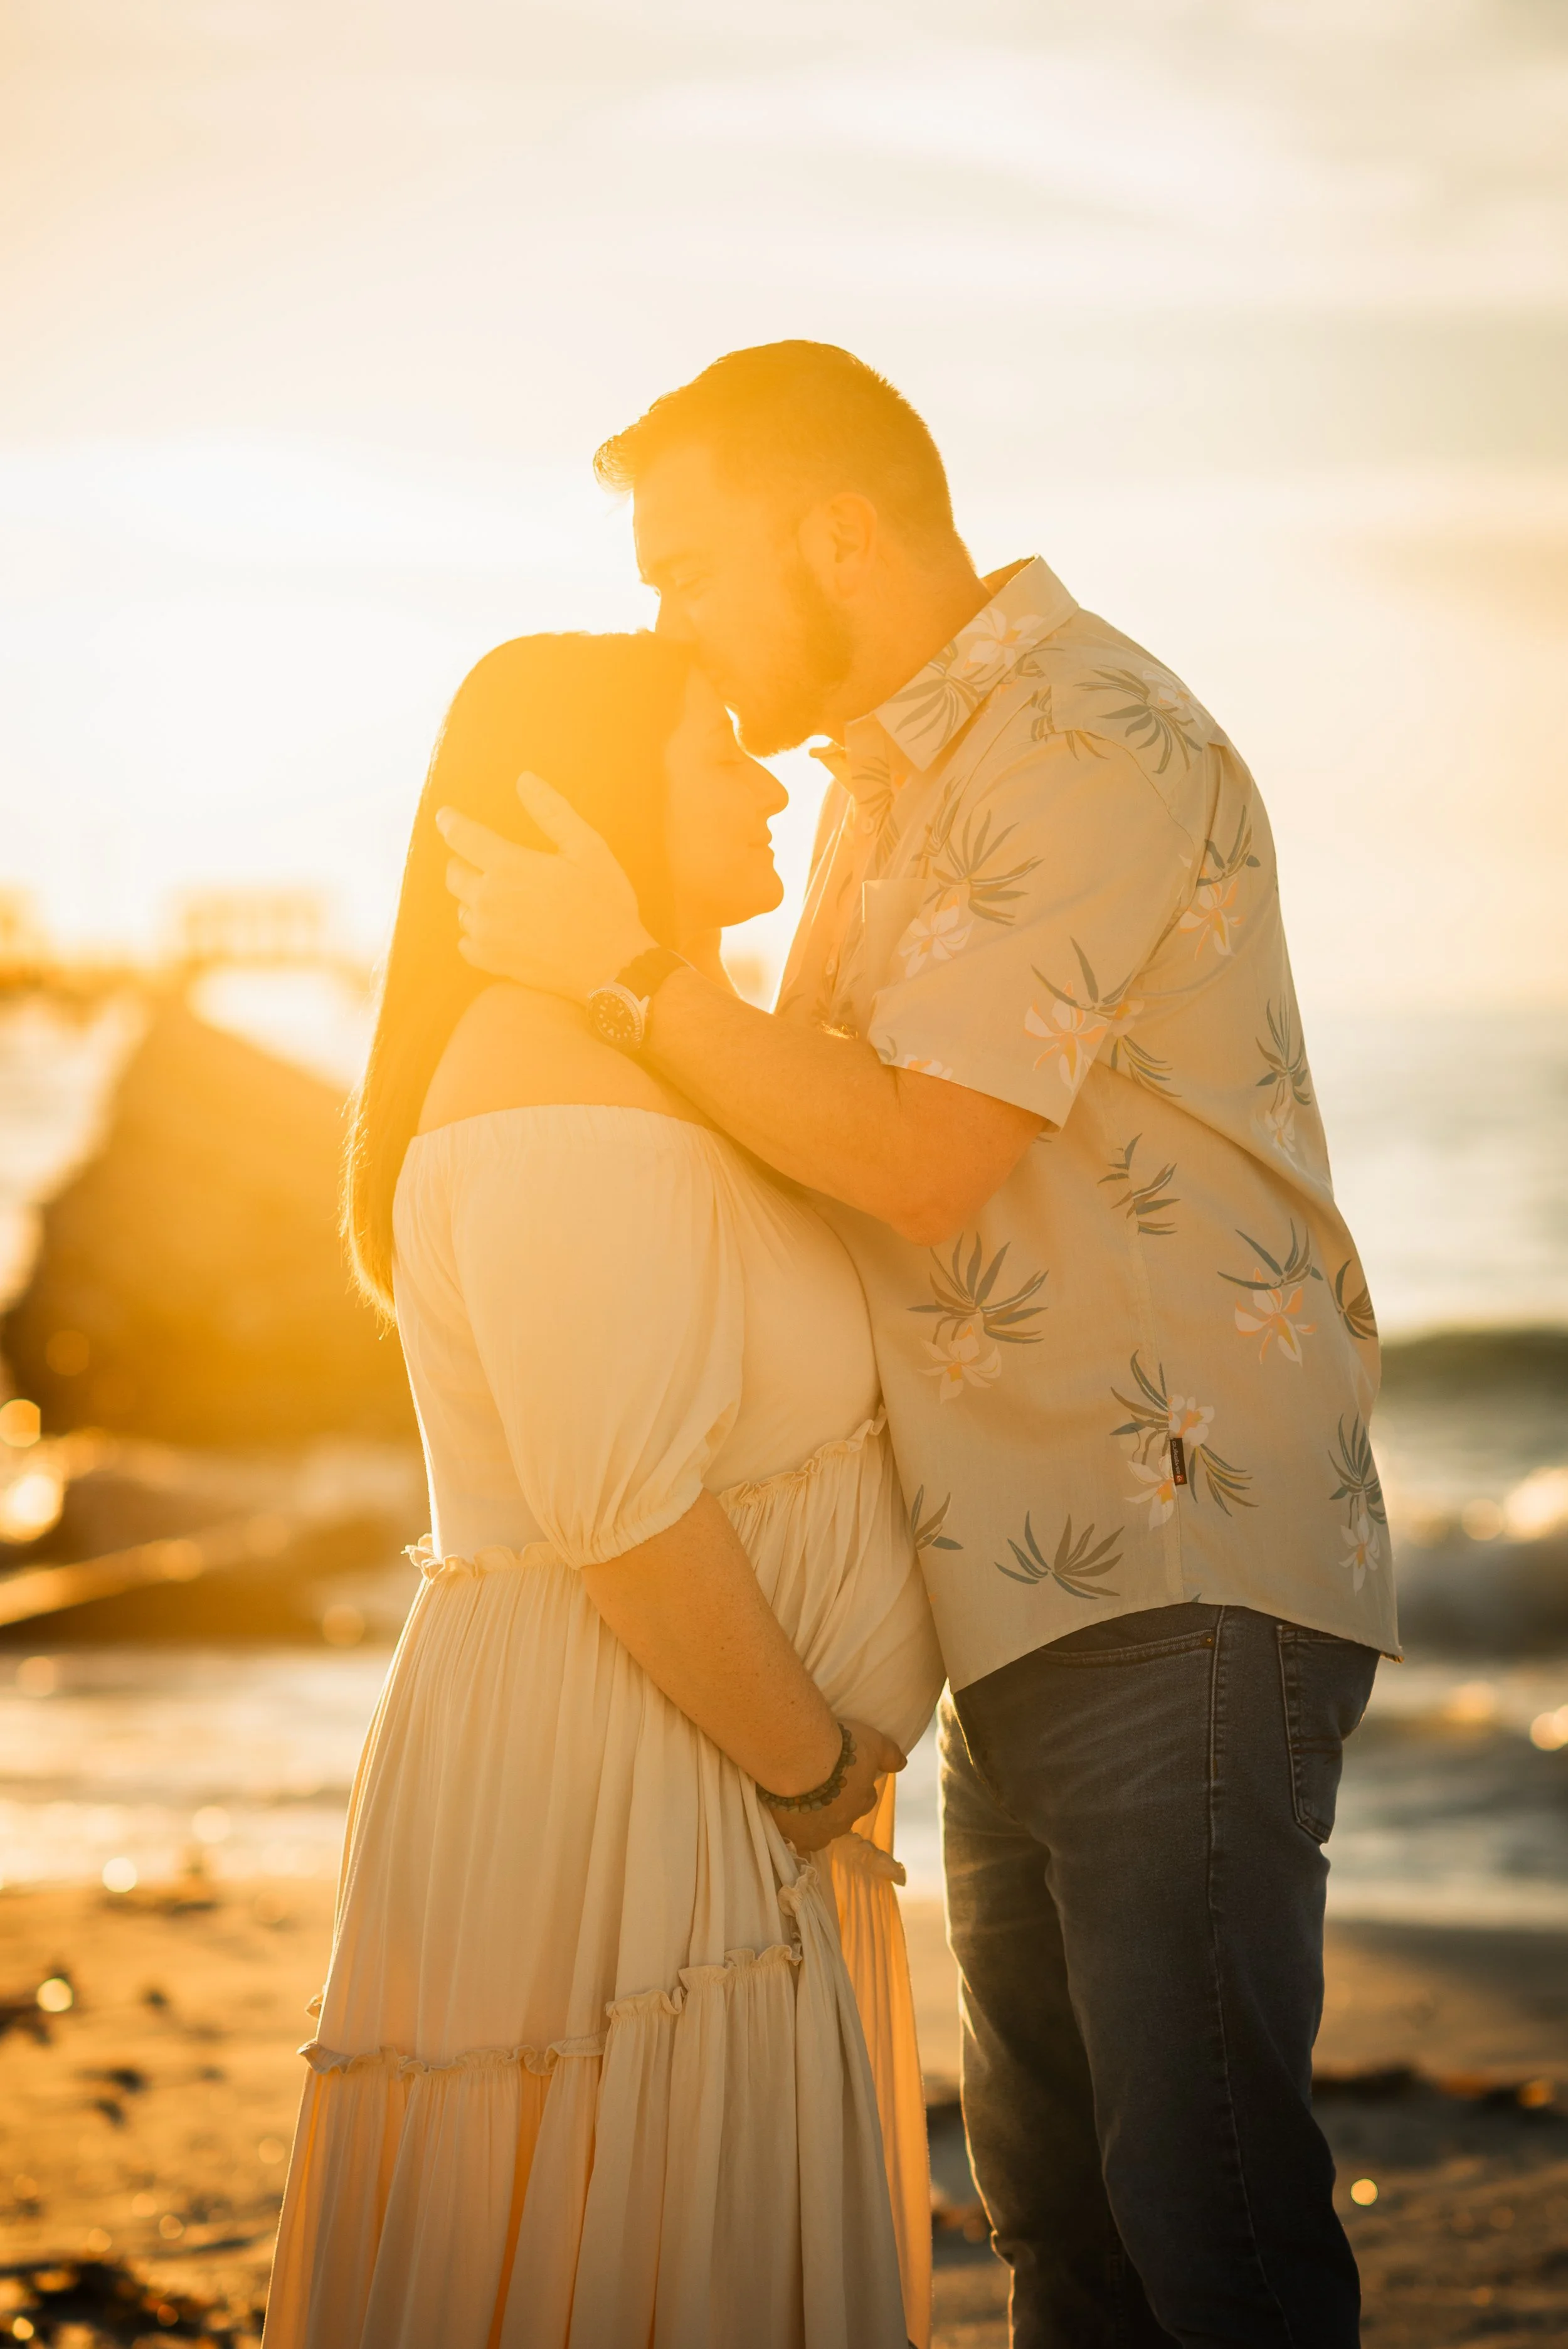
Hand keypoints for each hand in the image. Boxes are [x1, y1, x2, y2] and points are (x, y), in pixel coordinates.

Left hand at [437, 773, 652, 1003]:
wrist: (614, 967)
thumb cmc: (605, 905)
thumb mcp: (588, 849)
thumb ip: (552, 812)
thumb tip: (525, 780)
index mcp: (509, 866)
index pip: (462, 836)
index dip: (451, 822)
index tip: (446, 816)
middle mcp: (489, 899)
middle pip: (454, 873)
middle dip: (465, 862)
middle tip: (487, 862)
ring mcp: (487, 934)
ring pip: (461, 908)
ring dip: (474, 898)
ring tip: (502, 897)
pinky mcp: (492, 961)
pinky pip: (466, 942)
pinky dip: (477, 932)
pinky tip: (499, 929)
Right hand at [765, 1717, 905, 1853]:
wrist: (798, 1760)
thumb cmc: (838, 1751)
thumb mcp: (873, 1743)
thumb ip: (889, 1755)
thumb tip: (902, 1764)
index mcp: (861, 1802)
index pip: (865, 1799)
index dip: (857, 1786)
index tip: (847, 1774)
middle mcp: (841, 1823)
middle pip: (842, 1816)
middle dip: (835, 1804)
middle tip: (821, 1784)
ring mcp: (815, 1832)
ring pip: (818, 1830)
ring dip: (813, 1818)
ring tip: (800, 1799)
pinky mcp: (791, 1835)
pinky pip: (793, 1838)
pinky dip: (791, 1830)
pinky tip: (784, 1818)